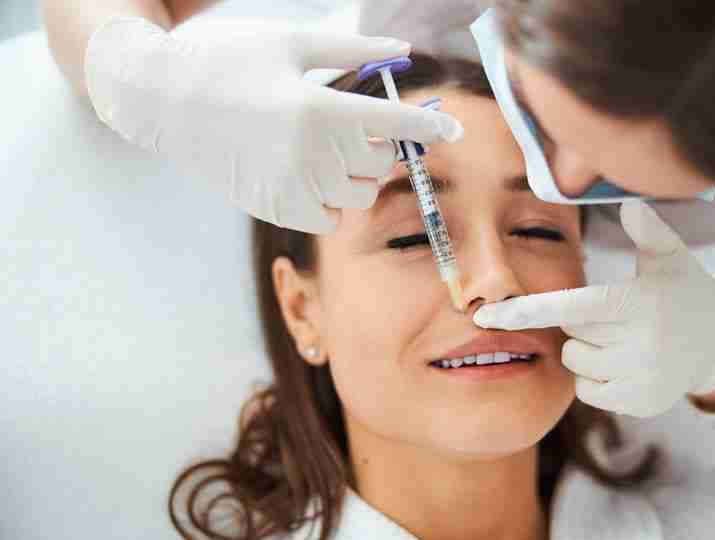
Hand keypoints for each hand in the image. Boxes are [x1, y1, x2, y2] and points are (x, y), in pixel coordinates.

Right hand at [84, 17, 462, 232]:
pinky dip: (332, 202)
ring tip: (330, 149)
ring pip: (359, 196)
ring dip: (359, 176)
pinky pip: (329, 220)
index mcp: (317, 108)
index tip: (455, 131)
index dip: (430, 128)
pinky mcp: (273, 209)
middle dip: (383, 149)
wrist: (158, 98)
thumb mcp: (290, 44)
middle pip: (380, 167)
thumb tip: (404, 50)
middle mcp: (308, 154)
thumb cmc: (226, 59)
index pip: (395, 126)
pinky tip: (311, 175)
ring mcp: (290, 187)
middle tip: (364, 130)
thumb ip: (352, 51)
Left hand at [473, 202, 714, 417]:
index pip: (571, 308)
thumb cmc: (684, 291)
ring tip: (622, 341)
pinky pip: (588, 392)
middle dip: (581, 325)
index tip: (487, 316)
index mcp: (637, 305)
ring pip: (575, 365)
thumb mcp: (671, 257)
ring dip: (586, 352)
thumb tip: (631, 205)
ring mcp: (640, 379)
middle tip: (613, 317)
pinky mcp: (639, 404)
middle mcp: (639, 346)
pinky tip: (626, 365)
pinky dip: (596, 378)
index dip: (528, 310)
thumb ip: (648, 231)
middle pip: (570, 337)